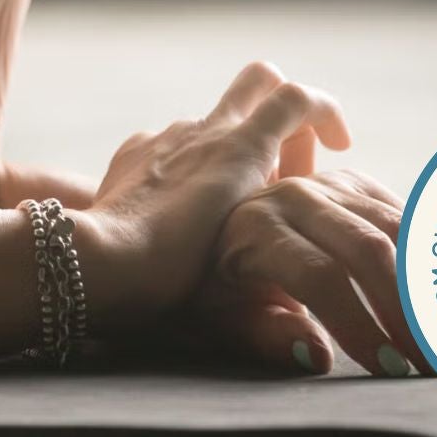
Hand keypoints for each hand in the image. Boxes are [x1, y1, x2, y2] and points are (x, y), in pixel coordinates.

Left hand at [78, 62, 350, 331]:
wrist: (97, 262)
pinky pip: (172, 142)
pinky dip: (190, 162)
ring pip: (213, 119)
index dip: (326, 112)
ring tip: (232, 203)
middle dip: (283, 108)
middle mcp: (205, 131)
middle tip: (286, 163)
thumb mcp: (235, 292)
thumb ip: (278, 321)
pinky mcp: (132, 152)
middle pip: (259, 79)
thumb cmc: (170, 278)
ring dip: (233, 147)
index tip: (340, 144)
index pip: (297, 98)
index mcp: (242, 150)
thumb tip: (316, 357)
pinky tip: (183, 207)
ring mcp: (166, 137)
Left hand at [191, 168, 429, 376]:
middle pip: (368, 248)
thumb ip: (267, 335)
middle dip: (405, 310)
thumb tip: (318, 355)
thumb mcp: (224, 318)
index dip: (359, 323)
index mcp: (256, 228)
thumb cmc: (216, 287)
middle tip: (430, 364)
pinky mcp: (355, 184)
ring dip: (427, 284)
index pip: (320, 276)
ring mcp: (328, 184)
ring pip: (396, 227)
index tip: (389, 367)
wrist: (213, 231)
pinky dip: (427, 254)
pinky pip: (404, 215)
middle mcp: (294, 196)